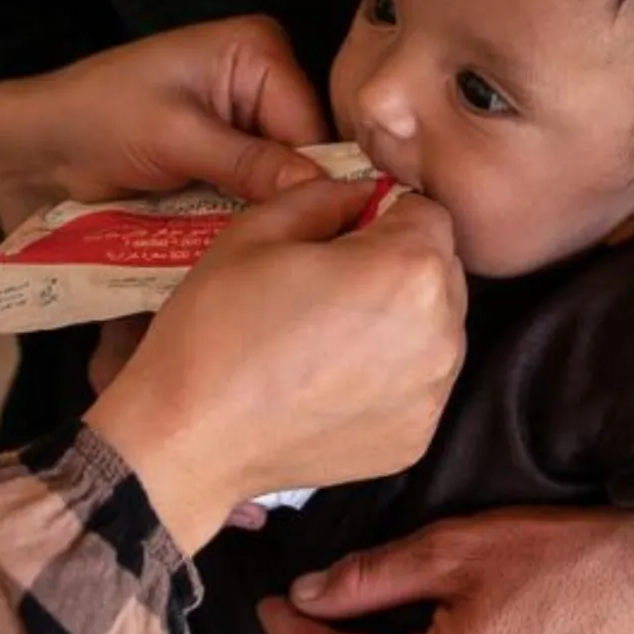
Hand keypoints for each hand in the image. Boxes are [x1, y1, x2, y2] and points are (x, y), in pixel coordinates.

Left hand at [0, 17, 329, 232]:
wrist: (39, 148)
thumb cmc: (98, 119)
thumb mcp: (175, 136)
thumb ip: (248, 162)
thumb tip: (320, 187)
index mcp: (257, 50)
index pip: (311, 123)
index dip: (313, 178)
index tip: (309, 231)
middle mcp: (261, 81)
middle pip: (302, 154)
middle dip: (289, 198)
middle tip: (280, 249)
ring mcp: (243, 124)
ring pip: (281, 181)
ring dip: (266, 215)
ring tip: (261, 253)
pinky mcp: (225, 160)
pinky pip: (252, 194)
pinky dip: (243, 220)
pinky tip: (241, 248)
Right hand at [88, 180, 464, 552]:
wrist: (192, 437)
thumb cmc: (218, 328)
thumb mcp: (257, 230)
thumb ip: (325, 196)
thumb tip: (360, 197)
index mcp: (408, 268)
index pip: (430, 214)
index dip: (385, 214)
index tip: (346, 233)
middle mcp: (440, 333)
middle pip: (442, 272)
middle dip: (399, 265)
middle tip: (333, 284)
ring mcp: (431, 393)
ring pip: (436, 330)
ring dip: (401, 320)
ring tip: (332, 334)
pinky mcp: (416, 437)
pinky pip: (419, 384)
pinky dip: (390, 374)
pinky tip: (333, 378)